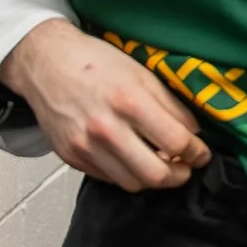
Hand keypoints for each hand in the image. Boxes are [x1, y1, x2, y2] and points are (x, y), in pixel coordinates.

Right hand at [0, 22, 209, 192]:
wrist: (45, 62)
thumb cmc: (94, 62)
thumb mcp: (141, 73)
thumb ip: (169, 105)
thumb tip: (192, 133)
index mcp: (129, 102)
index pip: (176, 142)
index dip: (197, 153)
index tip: (201, 154)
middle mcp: (106, 129)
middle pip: (156, 175)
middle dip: (180, 176)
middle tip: (185, 167)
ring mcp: (86, 147)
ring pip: (133, 183)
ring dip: (153, 179)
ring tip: (161, 165)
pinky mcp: (72, 157)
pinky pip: (109, 179)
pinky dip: (127, 174)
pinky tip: (133, 160)